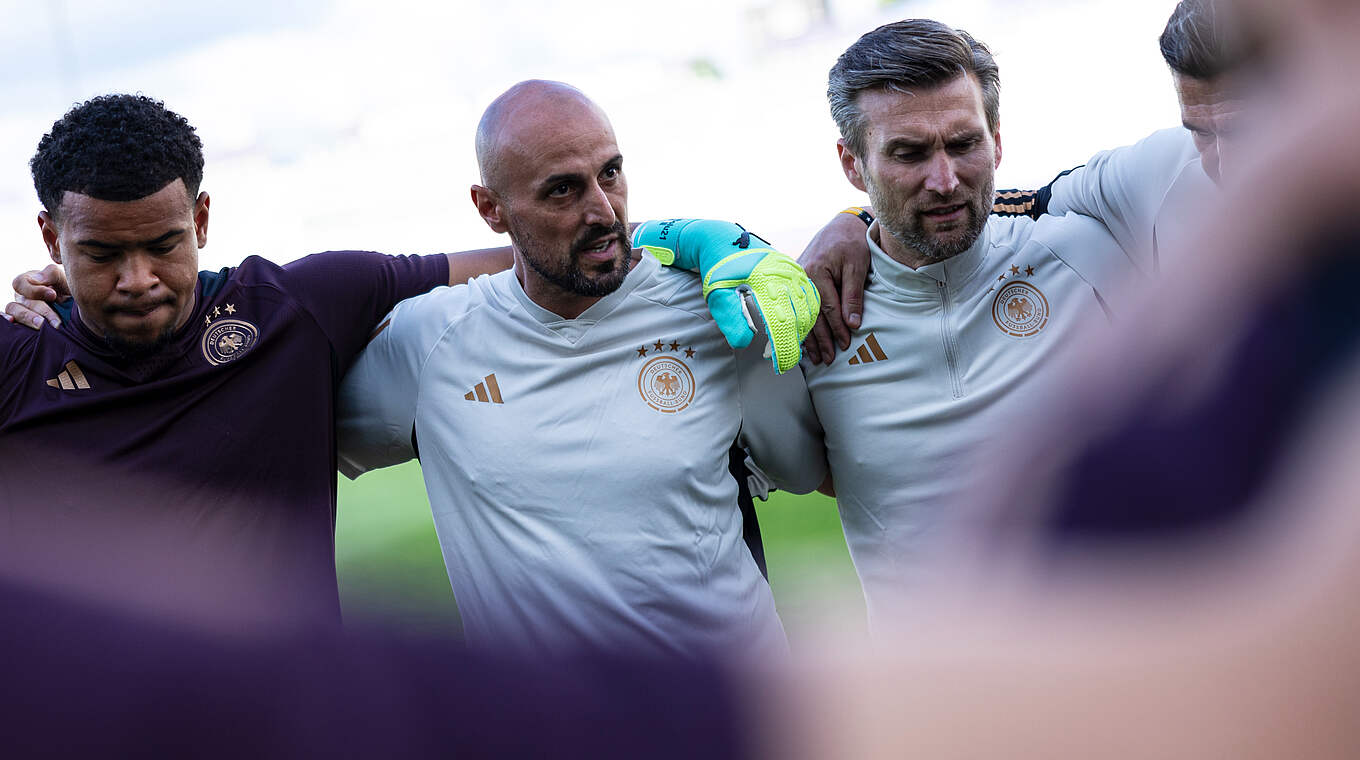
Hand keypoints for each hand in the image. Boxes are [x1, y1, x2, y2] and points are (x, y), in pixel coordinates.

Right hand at [6, 265, 67, 330]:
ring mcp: (19, 309)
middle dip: (41, 310)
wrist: (76, 310)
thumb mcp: (64, 279)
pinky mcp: (20, 322)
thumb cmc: (68, 290)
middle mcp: (22, 295)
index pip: (20, 283)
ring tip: (42, 326)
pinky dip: (7, 321)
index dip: (35, 290)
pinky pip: (7, 322)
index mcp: (29, 282)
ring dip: (28, 318)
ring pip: (14, 311)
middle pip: (22, 300)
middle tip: (56, 321)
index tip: (53, 295)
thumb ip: (51, 274)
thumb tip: (35, 279)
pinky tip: (13, 322)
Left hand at [635, 219, 818, 373]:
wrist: (721, 239)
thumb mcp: (717, 295)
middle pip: (800, 316)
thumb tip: (744, 343)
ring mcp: (792, 269)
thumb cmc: (717, 269)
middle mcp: (784, 275)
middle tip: (786, 360)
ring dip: (804, 328)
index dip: (784, 347)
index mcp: (766, 282)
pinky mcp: (794, 268)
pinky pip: (809, 293)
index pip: (782, 323)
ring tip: (792, 345)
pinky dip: (808, 312)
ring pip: (809, 305)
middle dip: (795, 341)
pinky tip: (799, 325)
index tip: (782, 365)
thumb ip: (730, 318)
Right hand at [798, 209, 870, 364]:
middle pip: (812, 315)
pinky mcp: (798, 280)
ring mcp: (797, 278)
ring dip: (810, 337)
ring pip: (803, 313)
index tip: (845, 344)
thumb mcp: (857, 267)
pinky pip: (799, 306)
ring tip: (816, 357)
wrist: (843, 224)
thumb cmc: (852, 243)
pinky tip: (805, 340)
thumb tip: (852, 324)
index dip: (836, 329)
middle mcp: (801, 276)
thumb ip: (853, 295)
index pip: (827, 308)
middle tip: (829, 359)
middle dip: (821, 340)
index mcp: (815, 272)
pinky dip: (803, 324)